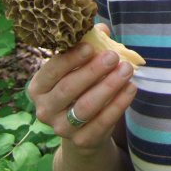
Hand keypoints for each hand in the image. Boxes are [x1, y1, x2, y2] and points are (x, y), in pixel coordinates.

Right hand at [27, 24, 138, 149]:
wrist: (82, 128)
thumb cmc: (80, 86)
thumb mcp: (79, 67)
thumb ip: (88, 46)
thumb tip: (101, 29)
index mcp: (39, 88)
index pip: (51, 72)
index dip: (70, 59)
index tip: (90, 46)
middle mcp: (45, 109)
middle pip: (68, 89)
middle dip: (93, 71)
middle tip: (113, 56)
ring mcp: (62, 128)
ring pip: (85, 107)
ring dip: (108, 86)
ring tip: (126, 70)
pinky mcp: (82, 141)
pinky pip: (102, 122)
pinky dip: (119, 104)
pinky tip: (131, 88)